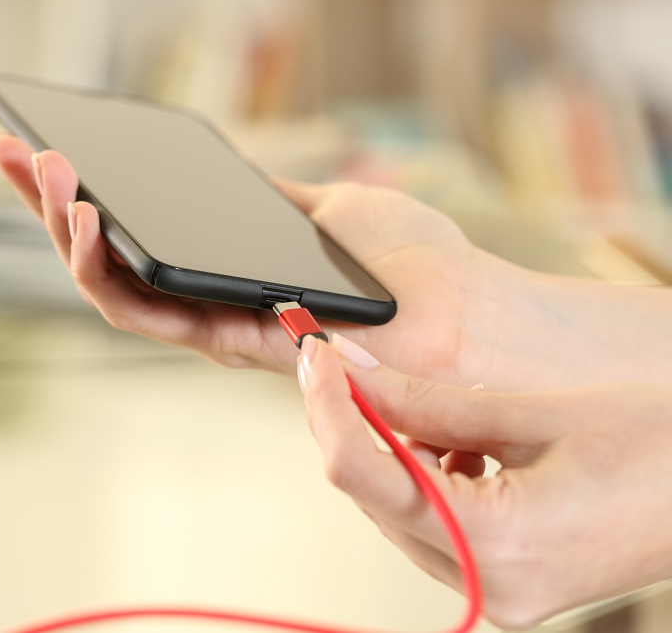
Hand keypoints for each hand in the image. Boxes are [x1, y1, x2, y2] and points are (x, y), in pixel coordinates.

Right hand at [0, 134, 520, 382]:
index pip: (135, 229)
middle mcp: (207, 301)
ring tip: (45, 169)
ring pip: (107, 287)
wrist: (469, 314)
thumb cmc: (414, 264)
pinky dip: (103, 267)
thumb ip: (266, 198)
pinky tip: (87, 214)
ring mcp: (211, 324)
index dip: (82, 192)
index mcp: (225, 264)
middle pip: (105, 258)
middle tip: (9, 150)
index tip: (39, 144)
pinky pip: (142, 308)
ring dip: (62, 230)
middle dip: (47, 204)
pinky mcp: (224, 342)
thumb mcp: (326, 208)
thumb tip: (227, 174)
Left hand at [300, 333, 671, 629]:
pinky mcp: (508, 586)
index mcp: (497, 543)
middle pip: (374, 494)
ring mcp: (501, 594)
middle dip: (353, 425)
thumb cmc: (660, 449)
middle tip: (347, 364)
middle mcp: (491, 586)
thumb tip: (352, 372)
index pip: (362, 473)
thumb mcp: (534, 414)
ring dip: (393, 452)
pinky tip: (460, 446)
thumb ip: (428, 402)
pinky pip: (436, 528)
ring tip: (427, 405)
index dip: (326, 408)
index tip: (315, 357)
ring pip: (399, 511)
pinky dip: (429, 480)